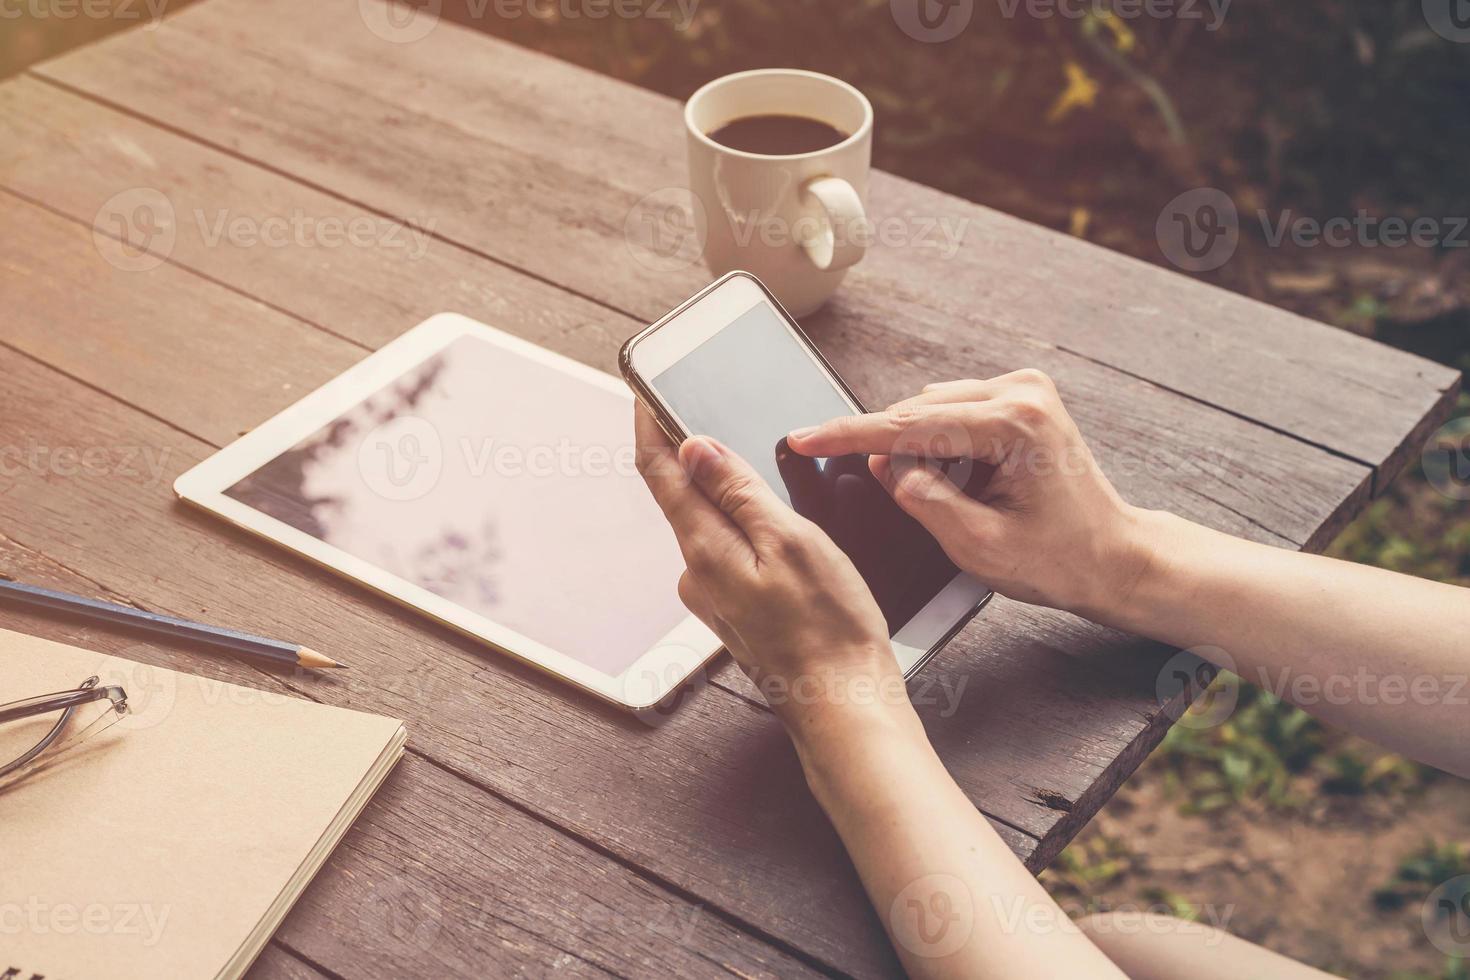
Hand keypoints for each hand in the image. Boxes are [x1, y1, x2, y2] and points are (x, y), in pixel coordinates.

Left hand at [633, 405, 908, 733]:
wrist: (841, 700)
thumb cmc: (827, 627)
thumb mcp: (788, 540)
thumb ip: (738, 490)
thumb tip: (694, 446)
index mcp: (704, 548)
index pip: (659, 470)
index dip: (649, 423)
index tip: (644, 388)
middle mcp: (696, 571)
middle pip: (681, 493)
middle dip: (691, 451)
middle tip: (704, 406)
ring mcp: (713, 593)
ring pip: (709, 523)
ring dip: (723, 491)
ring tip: (754, 465)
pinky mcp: (735, 608)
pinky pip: (728, 549)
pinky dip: (742, 525)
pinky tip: (775, 527)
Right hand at [786, 370, 1148, 619]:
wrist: (1113, 556)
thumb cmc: (1060, 559)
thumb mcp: (978, 545)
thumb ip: (923, 499)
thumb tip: (886, 464)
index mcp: (1015, 424)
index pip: (910, 426)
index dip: (849, 435)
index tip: (805, 436)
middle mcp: (1021, 393)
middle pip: (918, 414)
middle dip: (889, 451)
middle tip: (894, 498)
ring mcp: (1023, 390)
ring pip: (931, 412)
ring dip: (920, 452)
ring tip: (959, 501)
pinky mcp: (1020, 398)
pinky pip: (952, 413)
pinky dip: (941, 447)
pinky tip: (965, 483)